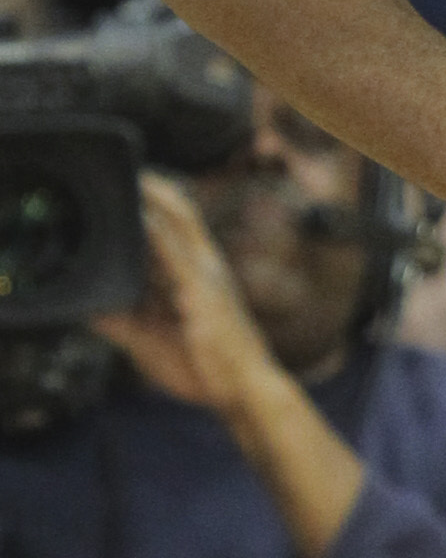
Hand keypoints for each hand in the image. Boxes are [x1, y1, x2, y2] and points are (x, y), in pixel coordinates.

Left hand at [92, 172, 278, 411]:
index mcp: (199, 275)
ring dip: (159, 200)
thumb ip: (124, 322)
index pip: (180, 227)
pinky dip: (160, 233)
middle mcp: (206, 267)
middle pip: (184, 213)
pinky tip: (143, 219)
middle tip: (132, 169)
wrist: (244, 388)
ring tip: (136, 179)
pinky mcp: (202, 290)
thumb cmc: (206, 368)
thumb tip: (89, 308)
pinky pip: (178, 254)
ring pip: (183, 224)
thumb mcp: (153, 344)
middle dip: (159, 190)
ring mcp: (206, 276)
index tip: (139, 182)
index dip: (162, 202)